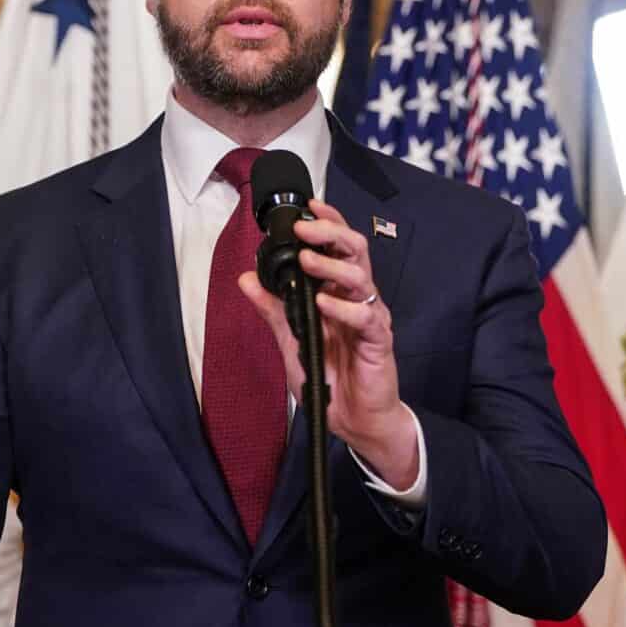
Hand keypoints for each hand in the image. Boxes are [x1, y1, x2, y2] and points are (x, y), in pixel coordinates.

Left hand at [238, 198, 418, 487]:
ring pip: (361, 278)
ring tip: (306, 262)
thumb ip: (273, 309)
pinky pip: (365, 317)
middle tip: (305, 229)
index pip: (338, 247)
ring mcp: (371, 317)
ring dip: (331, 266)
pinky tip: (324, 305)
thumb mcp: (291, 340)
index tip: (307, 207)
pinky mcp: (379, 341)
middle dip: (330, 233)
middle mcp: (357, 299)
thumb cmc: (329, 378)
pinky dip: (343, 309)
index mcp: (339, 293)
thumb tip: (246, 278)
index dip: (327, 223)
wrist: (355, 419)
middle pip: (354, 251)